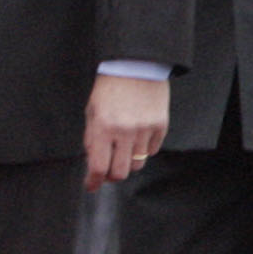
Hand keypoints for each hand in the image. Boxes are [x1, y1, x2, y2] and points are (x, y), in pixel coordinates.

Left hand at [84, 72, 172, 191]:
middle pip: (120, 172)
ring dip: (126, 163)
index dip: (94, 181)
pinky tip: (136, 139)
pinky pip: (151, 152)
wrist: (136, 66)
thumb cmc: (109, 88)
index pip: (98, 165)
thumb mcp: (92, 111)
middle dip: (111, 176)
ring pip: (136, 164)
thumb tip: (93, 161)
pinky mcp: (161, 127)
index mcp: (103, 126)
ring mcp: (145, 130)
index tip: (91, 186)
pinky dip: (142, 151)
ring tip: (121, 151)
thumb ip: (92, 137)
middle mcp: (124, 131)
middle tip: (107, 172)